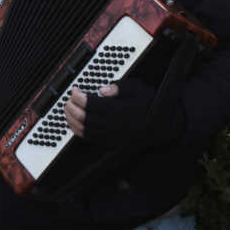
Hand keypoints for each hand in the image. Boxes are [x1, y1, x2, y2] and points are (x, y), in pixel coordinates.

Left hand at [65, 78, 181, 146]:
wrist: (162, 126)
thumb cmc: (150, 104)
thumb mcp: (138, 88)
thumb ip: (120, 87)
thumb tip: (103, 89)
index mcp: (120, 111)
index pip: (92, 104)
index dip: (79, 97)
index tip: (75, 90)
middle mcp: (114, 125)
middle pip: (85, 118)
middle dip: (72, 107)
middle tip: (68, 99)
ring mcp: (112, 136)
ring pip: (85, 130)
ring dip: (72, 119)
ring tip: (67, 109)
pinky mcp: (111, 142)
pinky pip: (90, 139)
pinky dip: (78, 131)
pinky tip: (74, 123)